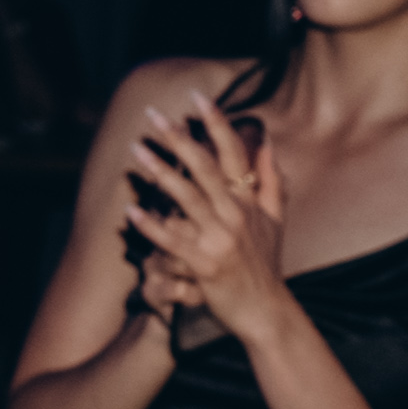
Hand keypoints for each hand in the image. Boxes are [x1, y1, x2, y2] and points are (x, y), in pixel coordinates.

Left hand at [125, 101, 290, 341]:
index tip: (198, 97)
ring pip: (187, 198)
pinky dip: (152, 226)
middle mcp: (237, 215)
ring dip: (160, 172)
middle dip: (179, 138)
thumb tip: (267, 143)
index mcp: (250, 202)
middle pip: (205, 168)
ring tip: (137, 149)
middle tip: (154, 115)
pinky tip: (131, 211)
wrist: (267, 311)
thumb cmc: (266, 265)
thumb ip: (273, 180)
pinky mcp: (205, 265)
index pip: (234, 153)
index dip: (216, 123)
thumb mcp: (276, 220)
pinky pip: (174, 241)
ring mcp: (221, 240)